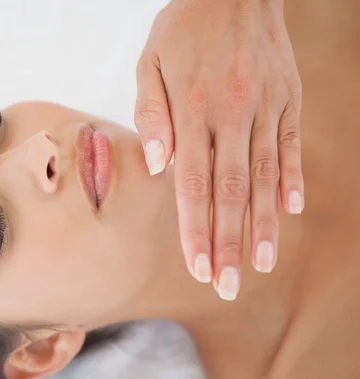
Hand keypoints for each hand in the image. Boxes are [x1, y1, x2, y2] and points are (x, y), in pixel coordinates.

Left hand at [134, 0, 303, 299]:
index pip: (193, 184)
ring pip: (263, 176)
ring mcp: (266, 108)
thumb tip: (158, 167)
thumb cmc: (182, 29)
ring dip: (262, 223)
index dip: (195, 228)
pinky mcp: (288, 99)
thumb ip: (153, 116)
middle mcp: (233, 115)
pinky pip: (290, 145)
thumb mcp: (150, 64)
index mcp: (194, 111)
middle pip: (230, 191)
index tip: (197, 267)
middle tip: (227, 286)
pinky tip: (288, 212)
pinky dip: (290, 180)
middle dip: (228, 242)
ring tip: (260, 263)